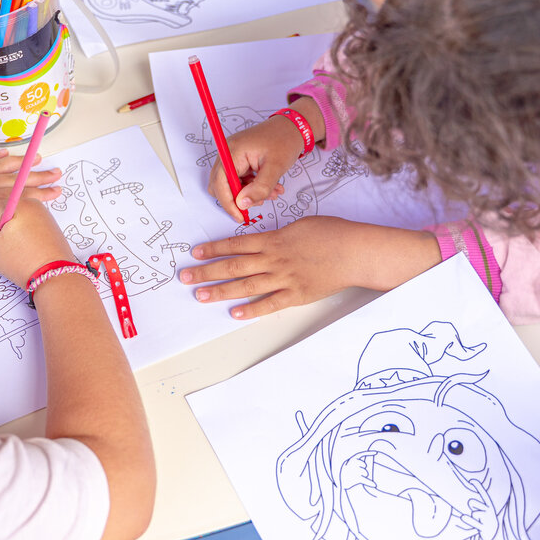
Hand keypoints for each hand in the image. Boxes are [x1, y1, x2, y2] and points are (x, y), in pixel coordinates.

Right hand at [0, 199, 73, 288]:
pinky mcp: (47, 225)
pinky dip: (19, 239)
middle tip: (4, 250)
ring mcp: (41, 214)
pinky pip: (24, 228)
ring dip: (7, 237)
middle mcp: (30, 203)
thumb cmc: (24, 262)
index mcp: (16, 202)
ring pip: (10, 222)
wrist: (56, 277)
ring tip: (16, 253)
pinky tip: (24, 252)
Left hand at [179, 217, 439, 318]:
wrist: (354, 251)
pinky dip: (252, 309)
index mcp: (273, 239)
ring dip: (221, 291)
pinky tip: (235, 314)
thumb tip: (262, 240)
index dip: (213, 248)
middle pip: (233, 266)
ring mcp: (284, 279)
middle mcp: (273, 260)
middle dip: (207, 271)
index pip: (235, 244)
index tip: (195, 253)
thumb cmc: (331, 233)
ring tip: (201, 295)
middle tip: (184, 277)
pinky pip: (270, 304)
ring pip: (246, 285)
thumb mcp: (299, 225)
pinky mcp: (296, 295)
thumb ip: (277, 235)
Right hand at [208, 109, 319, 221]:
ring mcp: (232, 156)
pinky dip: (252, 187)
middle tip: (259, 202)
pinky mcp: (239, 159)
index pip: (220, 182)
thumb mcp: (275, 167)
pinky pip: (239, 179)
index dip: (228, 203)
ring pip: (231, 184)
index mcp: (233, 151)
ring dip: (249, 193)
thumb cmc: (285, 140)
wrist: (293, 126)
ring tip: (271, 193)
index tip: (241, 217)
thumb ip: (260, 187)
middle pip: (220, 185)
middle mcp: (228, 152)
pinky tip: (269, 187)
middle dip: (239, 198)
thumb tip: (243, 204)